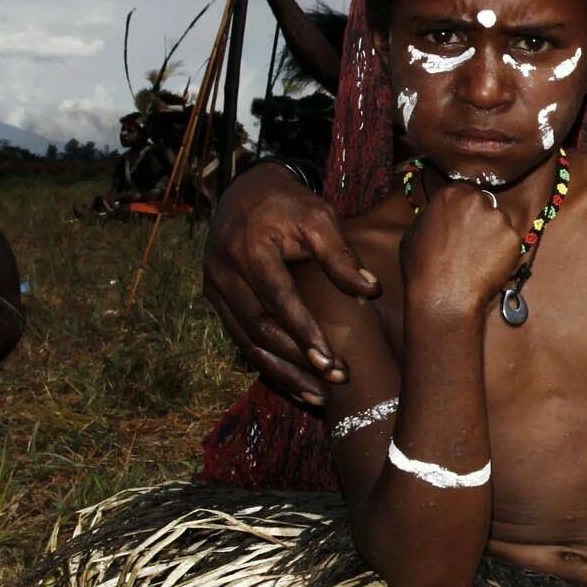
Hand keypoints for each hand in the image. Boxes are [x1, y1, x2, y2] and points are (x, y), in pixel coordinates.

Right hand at [201, 163, 374, 402]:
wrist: (246, 191)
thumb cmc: (290, 205)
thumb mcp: (319, 218)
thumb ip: (341, 255)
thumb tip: (372, 291)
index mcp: (249, 249)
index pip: (278, 300)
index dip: (305, 333)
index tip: (333, 362)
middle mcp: (223, 272)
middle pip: (260, 329)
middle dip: (297, 361)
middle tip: (335, 382)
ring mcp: (215, 289)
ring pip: (247, 342)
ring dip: (282, 372)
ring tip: (319, 396)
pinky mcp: (216, 300)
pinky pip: (240, 340)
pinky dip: (267, 364)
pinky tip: (295, 383)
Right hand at [402, 176, 526, 320]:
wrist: (443, 295)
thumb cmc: (422, 267)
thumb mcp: (415, 232)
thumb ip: (432, 216)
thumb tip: (440, 216)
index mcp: (451, 194)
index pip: (466, 192)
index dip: (465, 210)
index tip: (464, 223)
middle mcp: (477, 200)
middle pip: (485, 204)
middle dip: (481, 220)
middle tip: (473, 242)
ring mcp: (497, 218)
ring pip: (500, 222)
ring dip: (493, 235)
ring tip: (480, 257)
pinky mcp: (513, 237)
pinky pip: (510, 241)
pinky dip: (504, 252)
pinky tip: (489, 265)